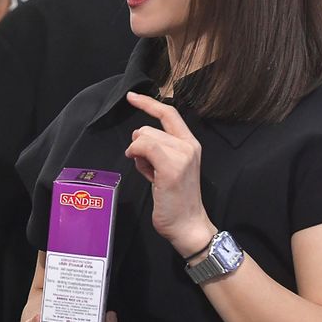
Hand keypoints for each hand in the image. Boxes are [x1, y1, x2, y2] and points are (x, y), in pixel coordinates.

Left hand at [124, 92, 213, 256]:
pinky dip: (136, 155)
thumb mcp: (168, 167)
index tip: (131, 96)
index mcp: (190, 143)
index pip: (169, 113)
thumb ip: (159, 149)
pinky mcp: (171, 167)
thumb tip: (138, 137)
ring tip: (151, 175)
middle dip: (139, 145)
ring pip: (143, 137)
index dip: (149, 103)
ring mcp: (182, 155)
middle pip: (148, 128)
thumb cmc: (175, 200)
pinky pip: (144, 147)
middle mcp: (189, 145)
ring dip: (138, 155)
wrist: (187, 225)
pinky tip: (144, 171)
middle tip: (148, 169)